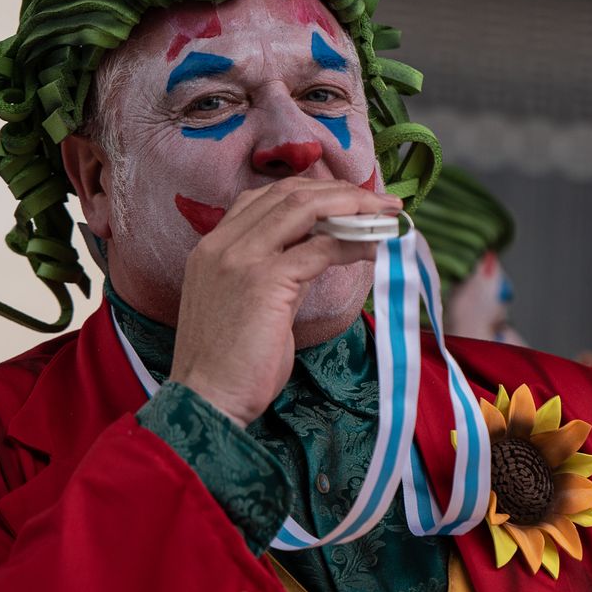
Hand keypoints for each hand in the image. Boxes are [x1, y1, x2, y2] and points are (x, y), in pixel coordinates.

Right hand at [169, 177, 399, 425]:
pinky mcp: (265, 281)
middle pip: (289, 193)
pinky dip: (352, 243)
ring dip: (352, 208)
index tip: (349, 199)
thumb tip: (317, 252)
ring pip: (304, 209)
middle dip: (340, 192)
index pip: (266, 196)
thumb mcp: (246, 304)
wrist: (206, 400)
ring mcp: (241, 259)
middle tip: (381, 203)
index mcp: (212, 247)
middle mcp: (222, 244)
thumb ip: (272, 272)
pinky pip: (319, 248)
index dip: (313, 191)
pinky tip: (372, 249)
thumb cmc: (230, 364)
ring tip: (384, 217)